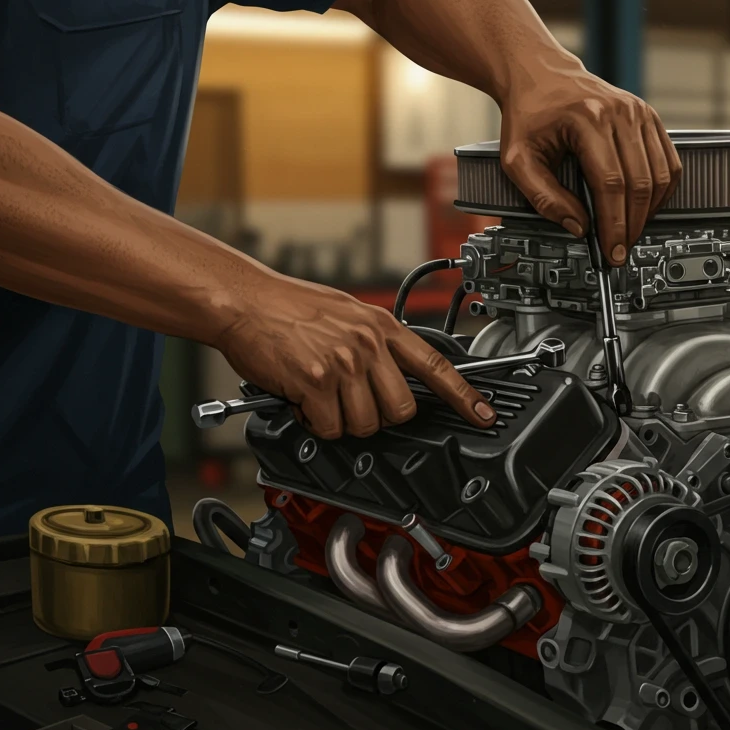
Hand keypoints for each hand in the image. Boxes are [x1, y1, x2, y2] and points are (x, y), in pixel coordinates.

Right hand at [215, 276, 495, 437]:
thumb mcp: (348, 314)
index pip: (436, 366)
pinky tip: (303, 402)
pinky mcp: (315, 383)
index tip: (484, 416)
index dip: (464, 396)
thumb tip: (394, 375)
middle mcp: (368, 344)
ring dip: (342, 422)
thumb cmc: (289, 308)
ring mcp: (343, 364)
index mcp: (382, 327)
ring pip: (365, 424)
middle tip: (352, 403)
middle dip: (379, 417)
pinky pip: (329, 427)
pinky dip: (315, 423)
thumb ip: (376, 342)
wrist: (245, 302)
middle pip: (401, 410)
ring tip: (322, 398)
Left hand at [498, 62, 682, 265]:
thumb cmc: (529, 114)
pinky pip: (668, 162)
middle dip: (633, 224)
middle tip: (621, 249)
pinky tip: (645, 208)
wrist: (540, 74)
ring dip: (649, 211)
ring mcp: (639, 112)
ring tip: (631, 231)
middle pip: (640, 182)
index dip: (614, 224)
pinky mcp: (649, 116)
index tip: (611, 251)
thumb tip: (578, 227)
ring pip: (660, 175)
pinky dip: (661, 191)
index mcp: (587, 119)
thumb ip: (543, 198)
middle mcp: (620, 112)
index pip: (611, 183)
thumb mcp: (517, 159)